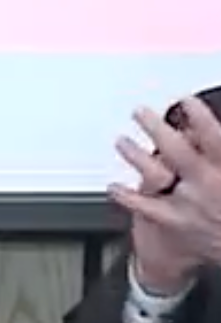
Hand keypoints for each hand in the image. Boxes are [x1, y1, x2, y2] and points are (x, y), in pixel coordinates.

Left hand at [110, 98, 220, 287]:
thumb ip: (217, 151)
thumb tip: (198, 133)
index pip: (215, 138)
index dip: (200, 118)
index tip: (186, 101)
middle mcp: (208, 184)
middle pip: (178, 151)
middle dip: (156, 129)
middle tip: (140, 112)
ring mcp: (189, 203)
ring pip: (158, 175)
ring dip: (135, 156)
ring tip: (121, 141)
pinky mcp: (174, 220)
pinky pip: (145, 208)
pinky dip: (127, 197)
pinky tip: (113, 187)